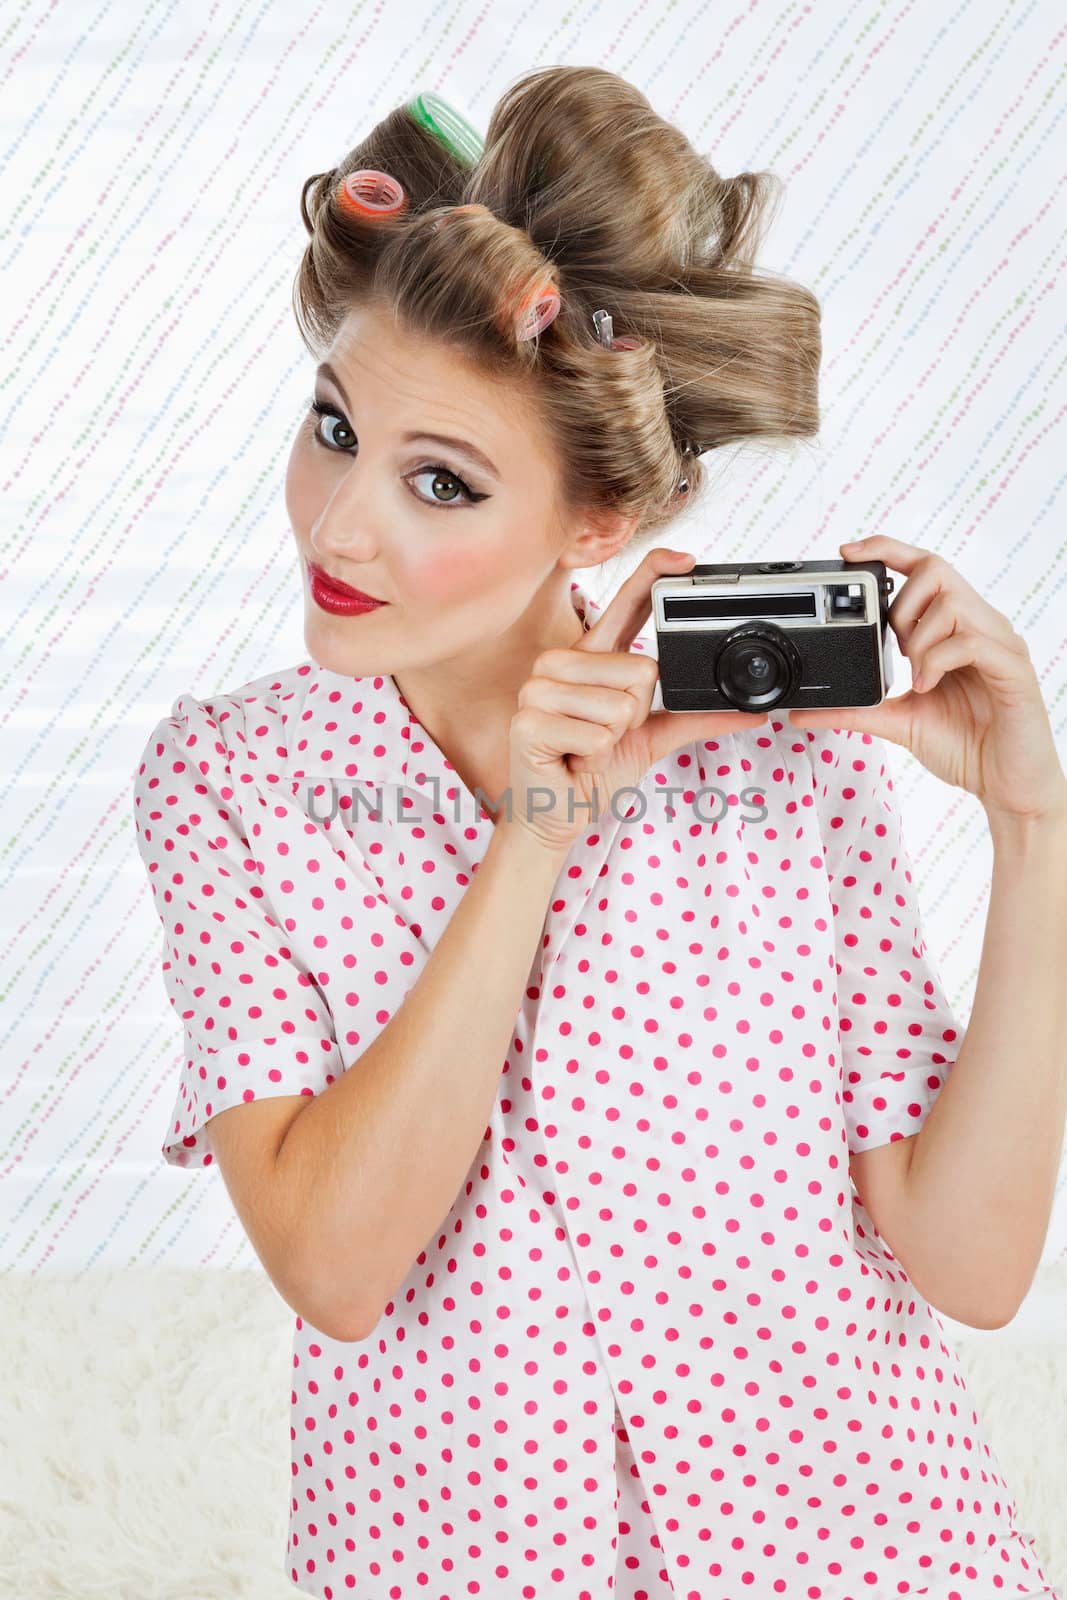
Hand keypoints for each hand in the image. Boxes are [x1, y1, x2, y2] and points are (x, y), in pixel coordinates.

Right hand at [499, 547, 770, 855]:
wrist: (556, 812)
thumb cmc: (594, 769)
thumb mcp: (651, 738)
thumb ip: (694, 718)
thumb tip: (749, 713)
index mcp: (590, 657)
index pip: (624, 603)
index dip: (652, 575)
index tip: (686, 558)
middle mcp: (560, 663)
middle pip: (641, 670)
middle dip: (636, 716)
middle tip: (606, 735)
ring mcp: (537, 689)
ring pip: (621, 705)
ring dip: (615, 739)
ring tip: (588, 747)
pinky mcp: (529, 721)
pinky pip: (599, 734)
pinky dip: (596, 756)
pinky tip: (572, 758)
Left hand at [787, 535, 1066, 826]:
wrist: (1007, 784)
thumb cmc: (966, 746)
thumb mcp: (898, 722)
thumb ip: (855, 710)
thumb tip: (801, 713)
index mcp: (957, 629)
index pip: (926, 569)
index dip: (887, 550)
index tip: (848, 552)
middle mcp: (981, 626)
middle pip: (937, 569)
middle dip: (901, 604)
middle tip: (893, 647)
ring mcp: (1000, 644)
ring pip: (952, 603)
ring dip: (919, 639)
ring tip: (917, 677)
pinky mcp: (1013, 668)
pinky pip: (972, 641)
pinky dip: (938, 660)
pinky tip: (929, 687)